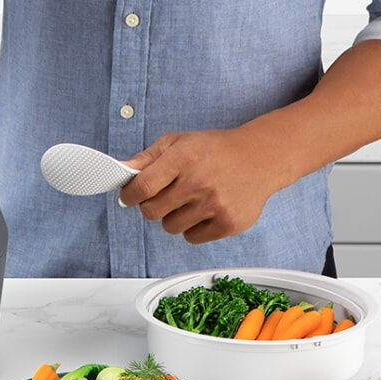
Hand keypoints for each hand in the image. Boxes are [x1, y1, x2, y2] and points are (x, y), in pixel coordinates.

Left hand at [117, 129, 282, 243]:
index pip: (142, 187)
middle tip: (162, 196)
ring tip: (188, 200)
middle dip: (151, 205)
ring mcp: (214, 205)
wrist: (260, 158)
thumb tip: (120, 171)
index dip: (129, 195)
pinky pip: (192, 237)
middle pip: (151, 211)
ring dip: (172, 216)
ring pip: (170, 227)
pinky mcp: (228, 223)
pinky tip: (203, 210)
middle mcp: (198, 182)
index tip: (129, 196)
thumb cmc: (215, 150)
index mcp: (183, 158)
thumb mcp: (178, 142)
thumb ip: (146, 158)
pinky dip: (192, 227)